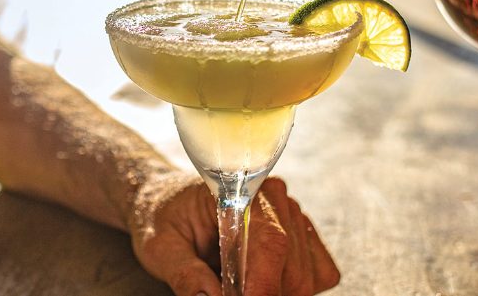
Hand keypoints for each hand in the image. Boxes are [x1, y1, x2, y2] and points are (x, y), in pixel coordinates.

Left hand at [129, 174, 339, 295]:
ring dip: (275, 291)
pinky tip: (258, 281)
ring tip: (237, 283)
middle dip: (263, 293)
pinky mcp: (304, 236)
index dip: (264, 284)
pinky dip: (292, 288)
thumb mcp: (159, 245)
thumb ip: (183, 272)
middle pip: (292, 268)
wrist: (169, 202)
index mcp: (240, 191)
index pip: (270, 241)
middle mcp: (275, 199)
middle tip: (226, 293)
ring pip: (306, 277)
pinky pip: (318, 275)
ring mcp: (293, 216)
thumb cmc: (164, 217)